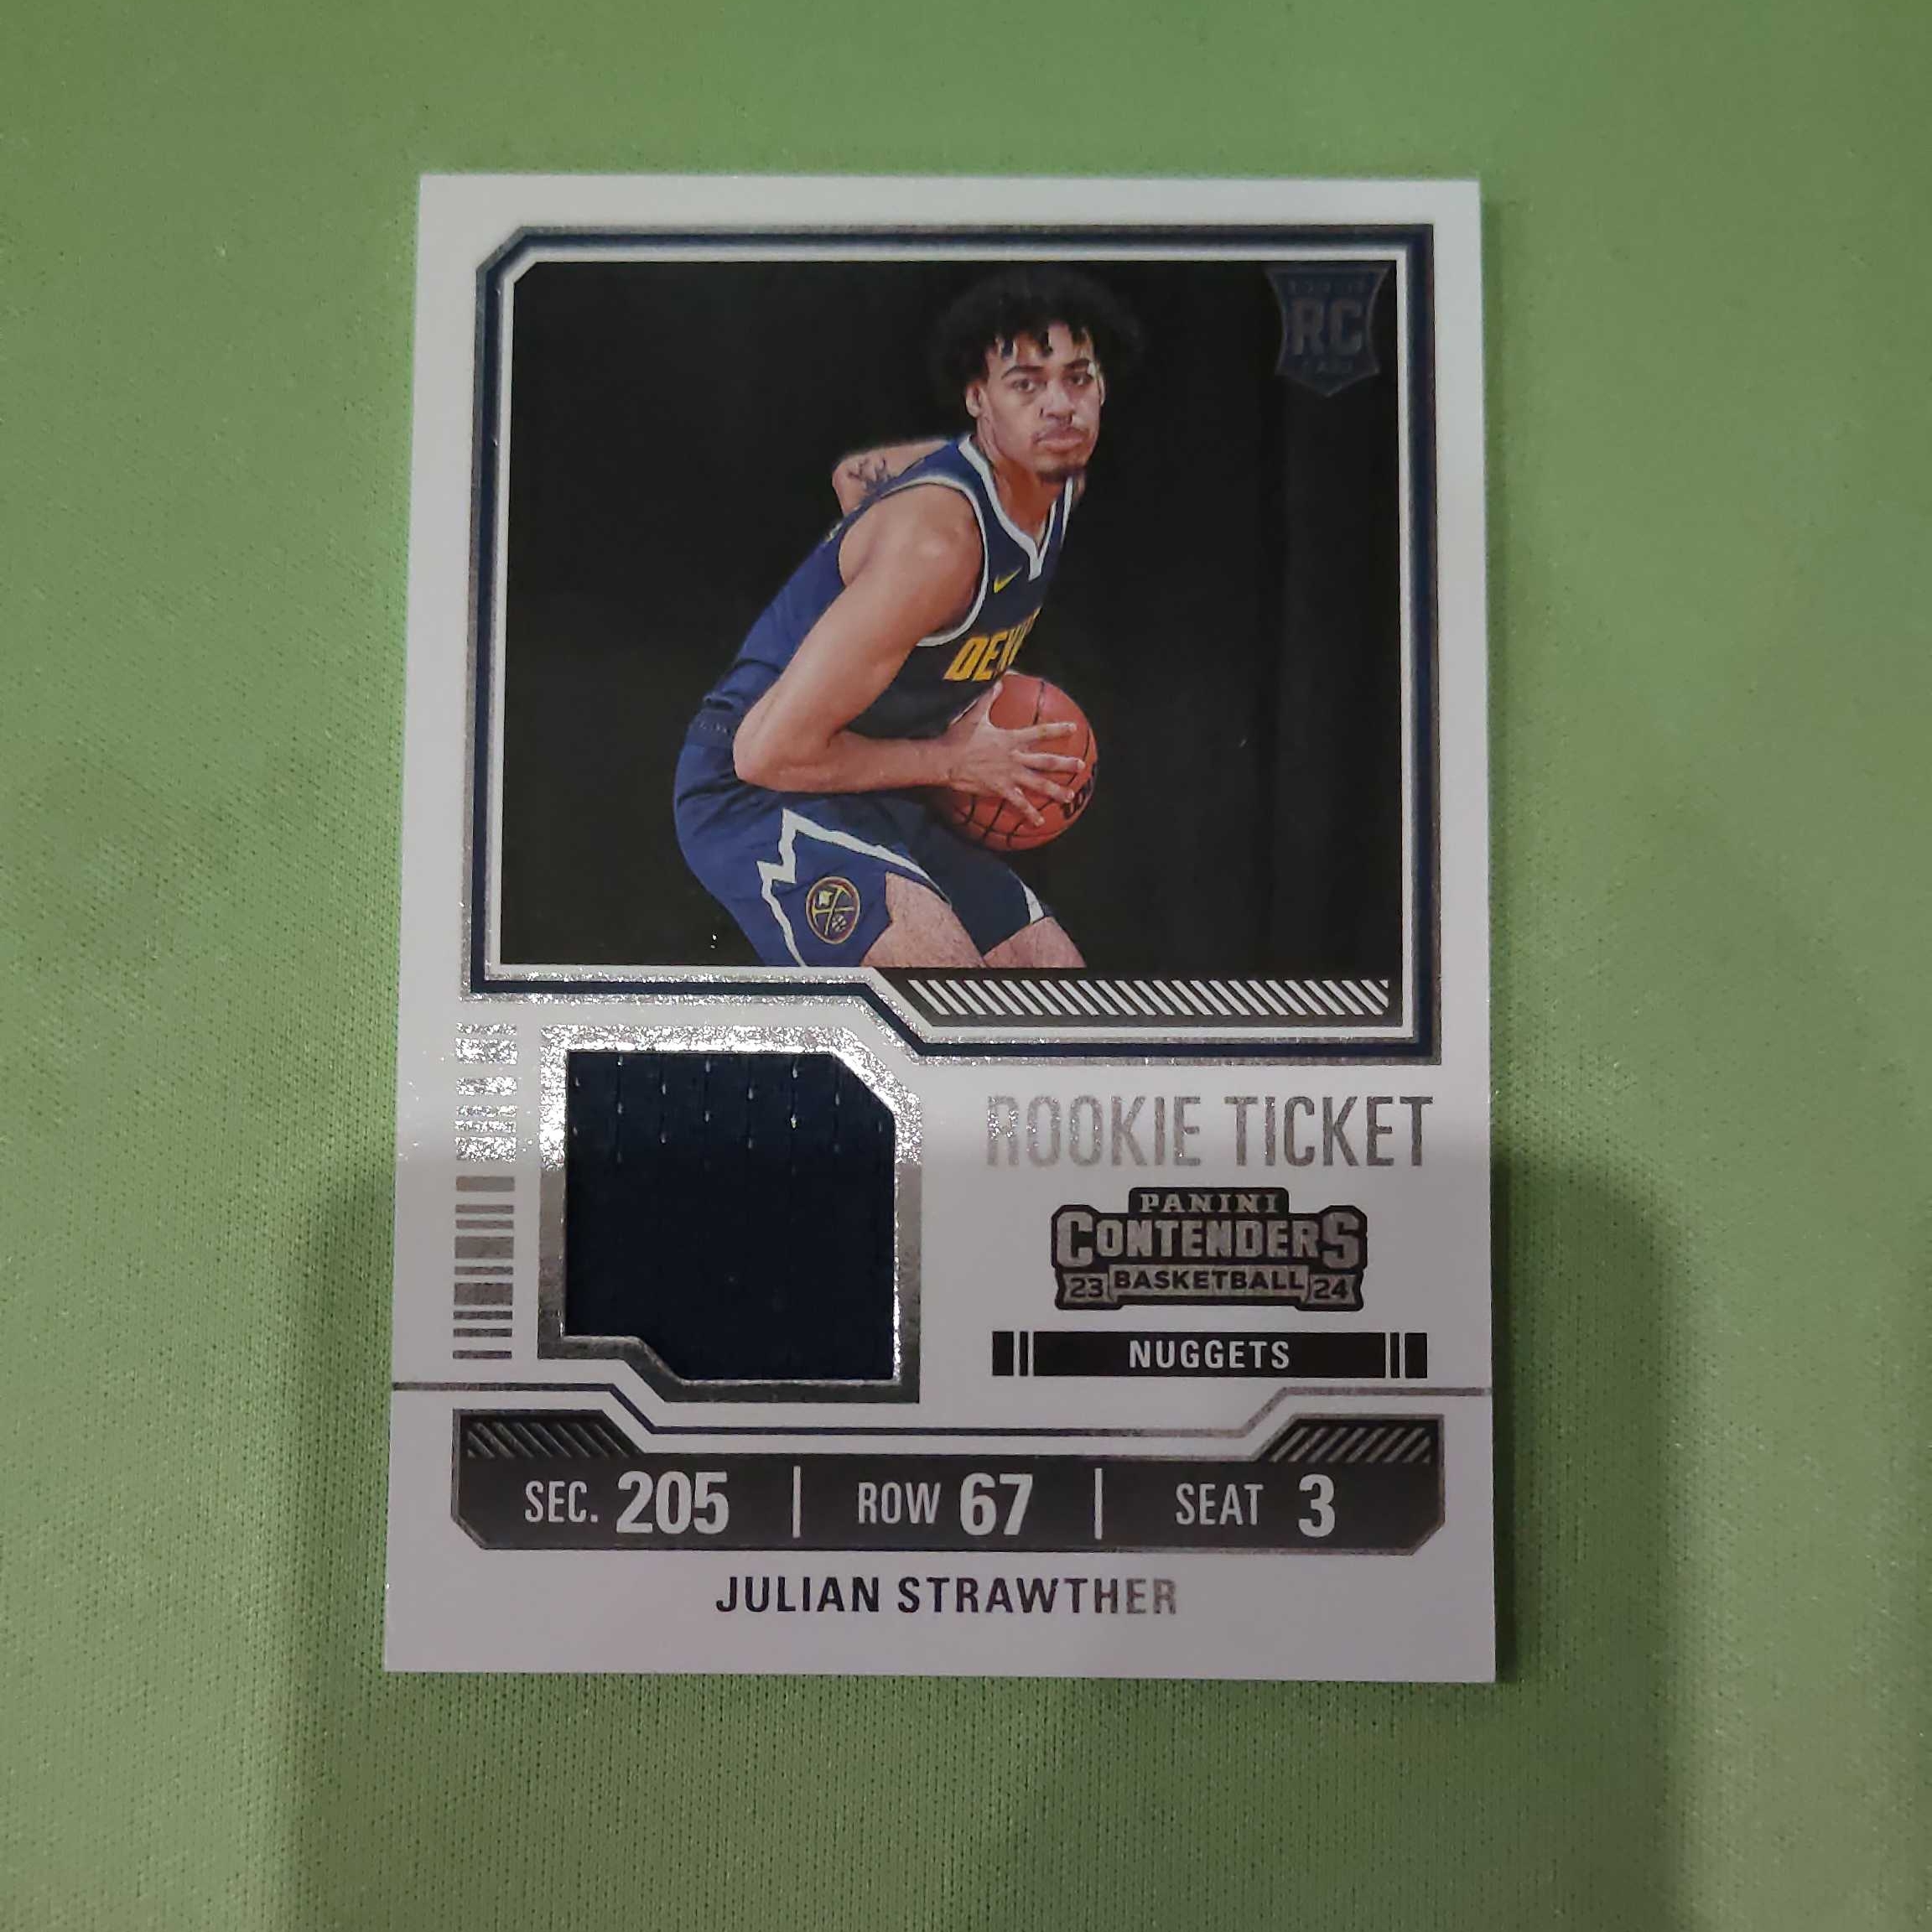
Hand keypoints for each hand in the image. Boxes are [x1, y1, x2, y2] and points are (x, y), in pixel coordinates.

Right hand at [936, 682, 1084, 827]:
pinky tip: (1040, 821)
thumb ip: (988, 698)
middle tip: (1080, 766)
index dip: (1058, 730)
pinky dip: (1030, 813)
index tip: (1073, 728)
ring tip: (1069, 796)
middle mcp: (1015, 757)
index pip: (1040, 732)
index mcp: (1011, 739)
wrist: (946, 760)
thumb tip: (997, 681)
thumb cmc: (958, 737)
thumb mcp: (975, 715)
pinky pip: (1019, 803)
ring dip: (1055, 790)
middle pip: (1046, 761)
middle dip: (1064, 764)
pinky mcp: (1000, 789)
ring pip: (1038, 784)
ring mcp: (1009, 775)